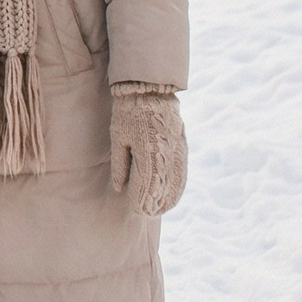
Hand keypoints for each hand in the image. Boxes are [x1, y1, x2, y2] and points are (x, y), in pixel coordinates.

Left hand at [109, 84, 185, 215]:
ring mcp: (178, 150)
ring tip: (161, 209)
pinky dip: (179, 186)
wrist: (150, 89)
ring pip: (177, 183)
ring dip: (170, 198)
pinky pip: (184, 171)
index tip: (136, 210)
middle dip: (155, 203)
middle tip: (146, 213)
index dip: (142, 201)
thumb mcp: (118, 137)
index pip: (147, 187)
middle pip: (164, 189)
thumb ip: (120, 164)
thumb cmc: (128, 112)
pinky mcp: (183, 145)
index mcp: (148, 154)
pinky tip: (174, 194)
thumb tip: (120, 188)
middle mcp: (167, 155)